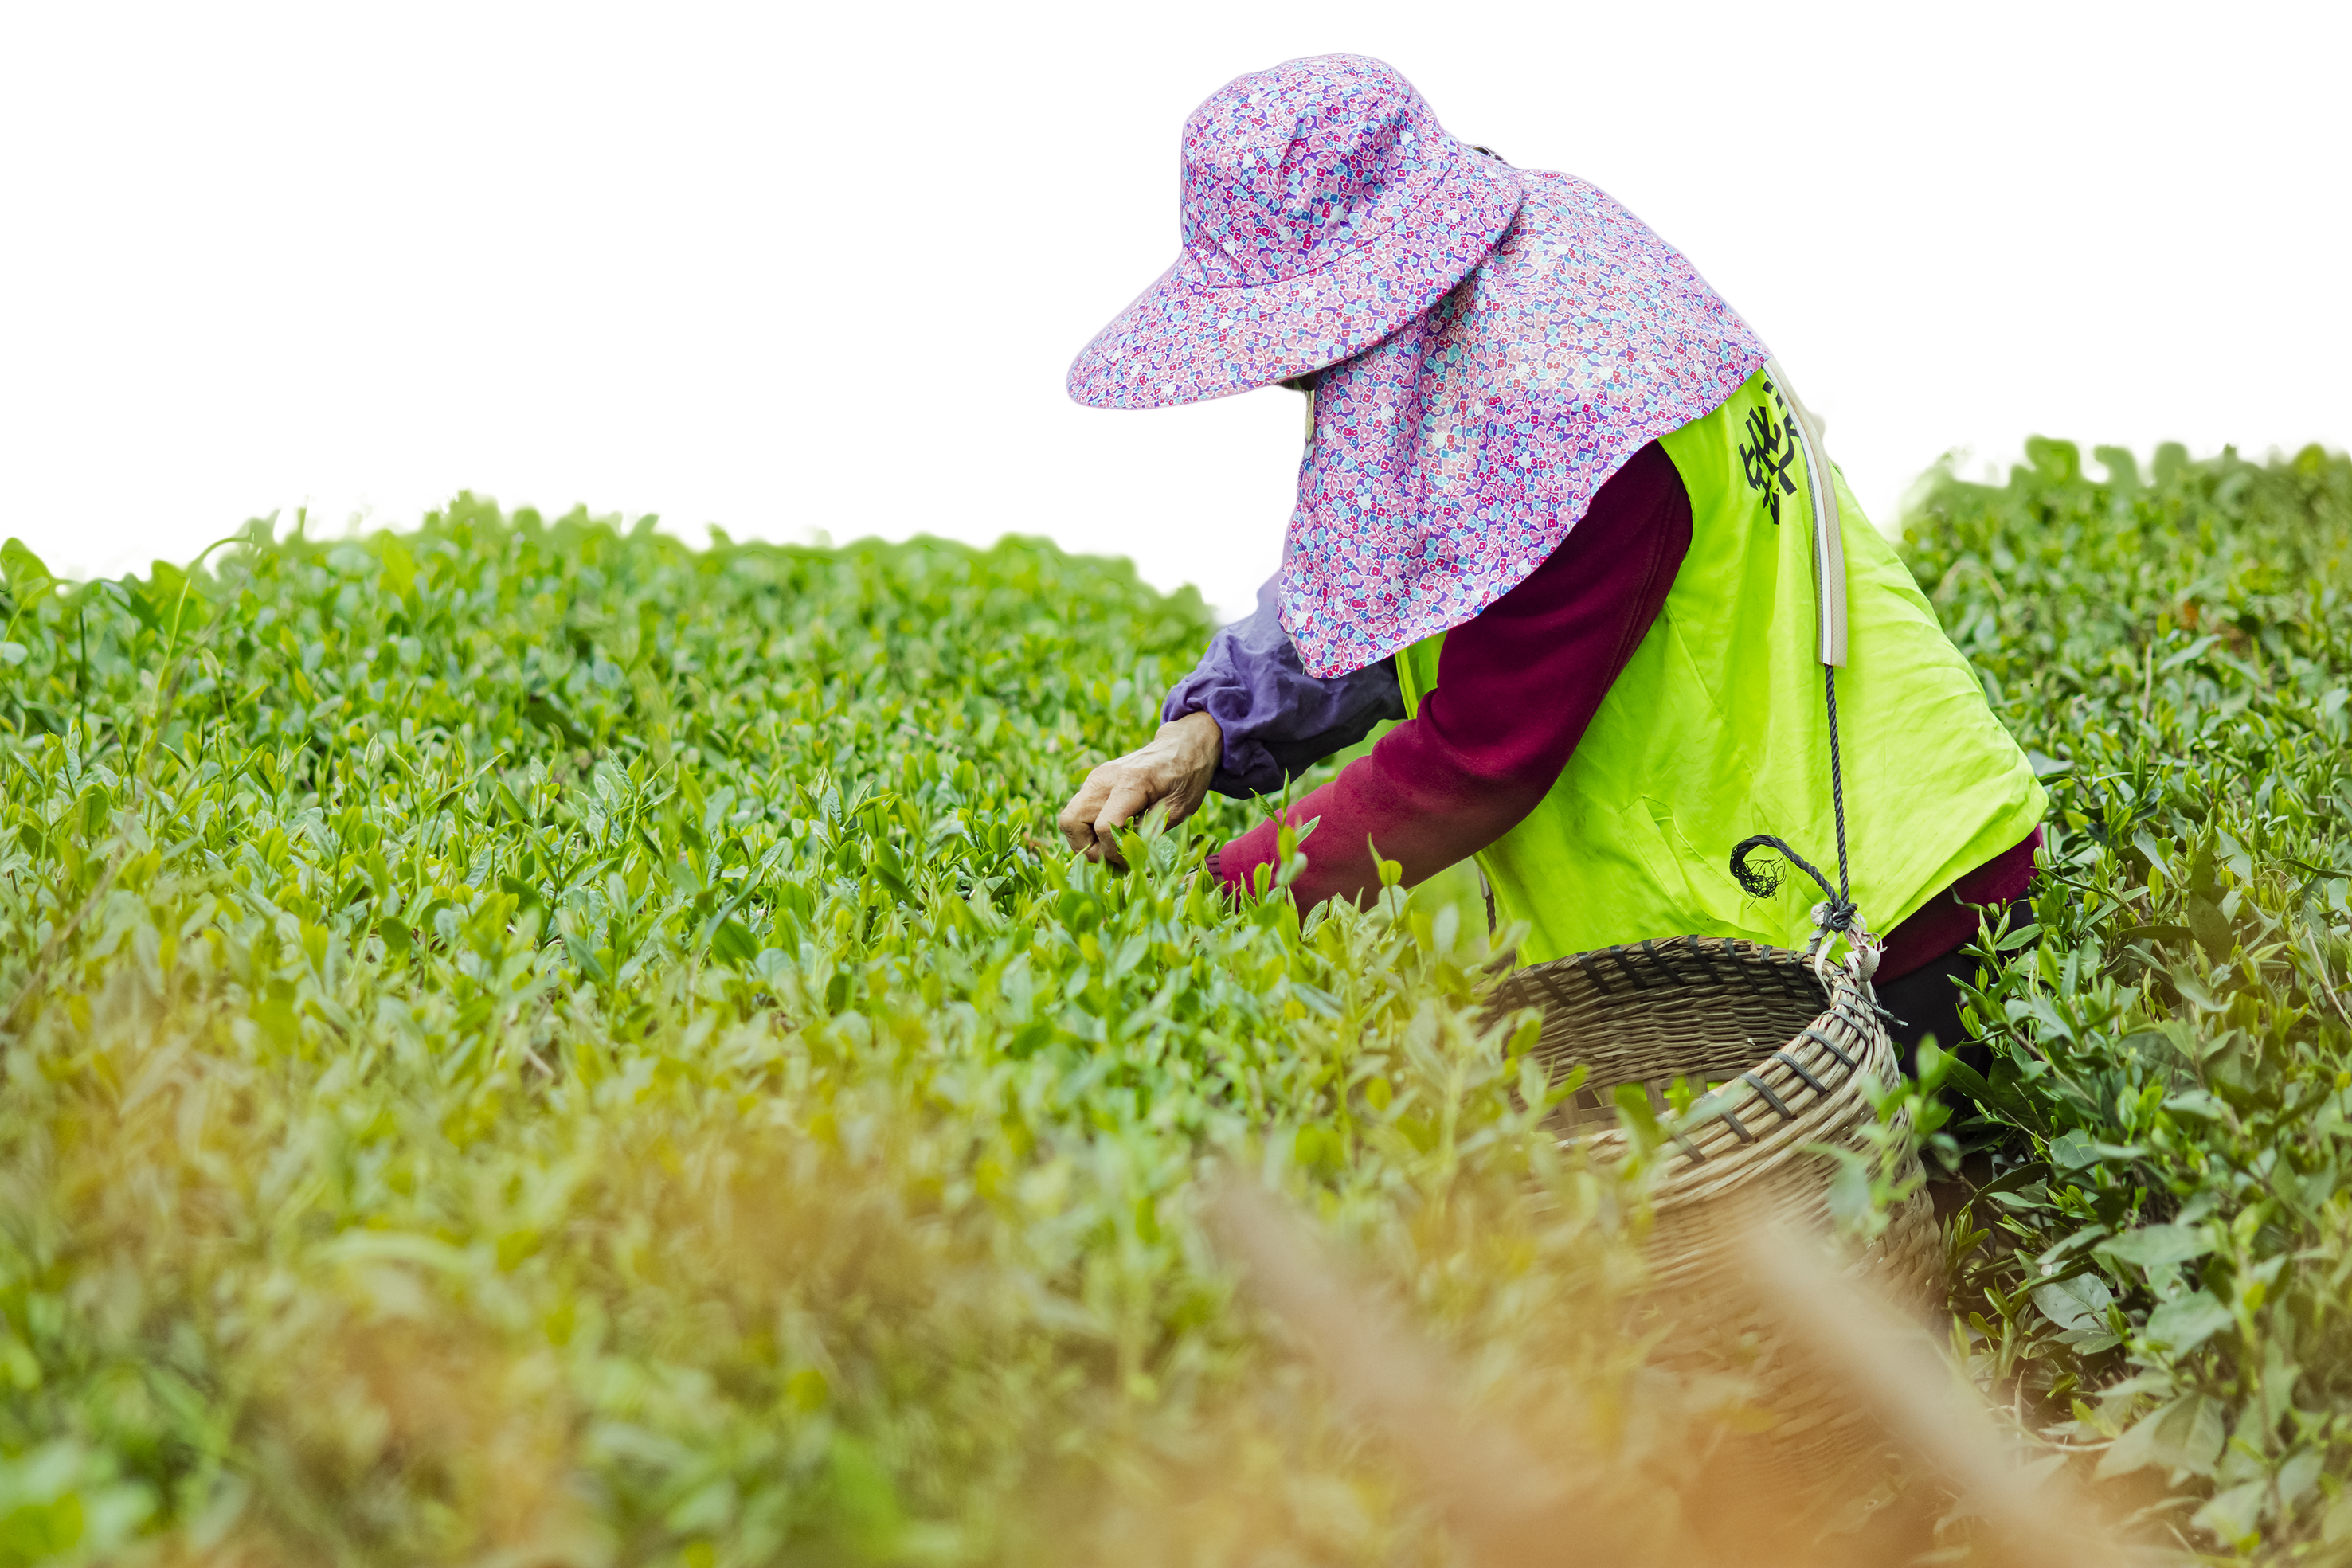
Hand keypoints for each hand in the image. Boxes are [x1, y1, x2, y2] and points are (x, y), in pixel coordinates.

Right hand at [1058, 710, 1222, 865]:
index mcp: (1130, 782)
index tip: (1129, 861)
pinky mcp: (1094, 782)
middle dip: (1088, 848)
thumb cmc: (1186, 778)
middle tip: (1112, 858)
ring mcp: (1095, 779)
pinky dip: (1089, 830)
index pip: (1104, 826)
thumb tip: (1123, 854)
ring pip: (1069, 818)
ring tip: (1111, 849)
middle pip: (1072, 821)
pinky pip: (1079, 812)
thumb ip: (1148, 831)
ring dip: (1085, 840)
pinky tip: (1112, 835)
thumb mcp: (1178, 810)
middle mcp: (1104, 778)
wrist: (1182, 747)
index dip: (1113, 851)